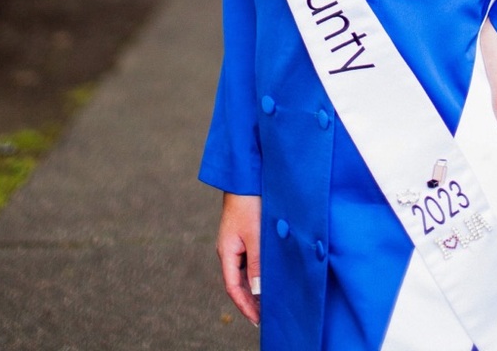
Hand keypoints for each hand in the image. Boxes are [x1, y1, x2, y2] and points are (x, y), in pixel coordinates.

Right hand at [217, 192, 261, 325]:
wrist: (246, 178)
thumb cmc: (249, 204)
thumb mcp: (255, 235)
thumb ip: (256, 263)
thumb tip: (257, 291)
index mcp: (227, 253)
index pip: (233, 288)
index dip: (245, 305)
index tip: (257, 319)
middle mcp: (229, 250)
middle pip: (238, 282)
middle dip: (250, 299)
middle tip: (265, 315)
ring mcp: (235, 242)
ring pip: (244, 271)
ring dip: (254, 286)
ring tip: (269, 300)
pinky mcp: (244, 234)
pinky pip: (249, 259)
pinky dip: (258, 271)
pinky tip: (269, 275)